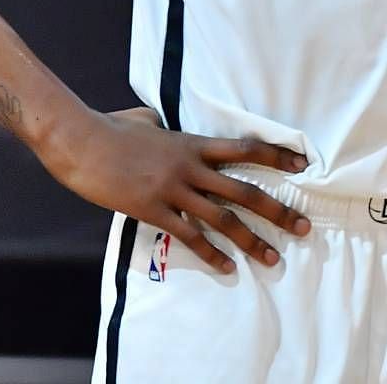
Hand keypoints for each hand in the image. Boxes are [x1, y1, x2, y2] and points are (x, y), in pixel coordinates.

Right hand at [42, 106, 311, 273]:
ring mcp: (173, 190)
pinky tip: (227, 267)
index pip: (245, 149)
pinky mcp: (153, 210)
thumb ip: (161, 124)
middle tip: (304, 227)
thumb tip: (161, 121)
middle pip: (244, 191)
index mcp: (193, 143)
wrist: (81, 142)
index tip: (303, 165)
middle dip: (278, 210)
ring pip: (223, 218)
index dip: (276, 156)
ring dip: (251, 240)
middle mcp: (191, 167)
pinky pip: (188, 236)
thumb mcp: (145, 119)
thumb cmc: (111, 127)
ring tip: (273, 258)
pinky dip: (210, 254)